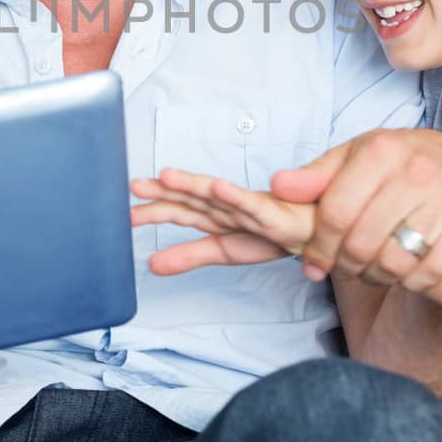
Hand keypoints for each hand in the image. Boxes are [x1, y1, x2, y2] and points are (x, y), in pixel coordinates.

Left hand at [130, 169, 313, 274]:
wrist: (316, 233)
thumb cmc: (273, 236)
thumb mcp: (223, 251)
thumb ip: (188, 256)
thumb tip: (149, 265)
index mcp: (214, 215)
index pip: (179, 210)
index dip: (153, 209)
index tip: (124, 211)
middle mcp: (228, 206)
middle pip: (191, 198)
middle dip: (164, 191)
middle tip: (134, 187)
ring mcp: (249, 207)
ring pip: (217, 195)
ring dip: (193, 184)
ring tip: (167, 176)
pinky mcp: (273, 215)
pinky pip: (252, 206)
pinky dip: (235, 196)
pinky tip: (220, 188)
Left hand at [272, 129, 441, 291]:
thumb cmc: (398, 160)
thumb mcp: (354, 157)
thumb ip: (315, 176)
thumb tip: (277, 187)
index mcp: (380, 150)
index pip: (335, 214)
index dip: (318, 247)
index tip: (312, 265)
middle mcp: (416, 170)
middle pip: (362, 243)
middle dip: (344, 266)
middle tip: (342, 270)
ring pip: (396, 261)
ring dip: (376, 277)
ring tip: (369, 273)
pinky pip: (435, 270)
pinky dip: (414, 282)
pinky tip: (404, 275)